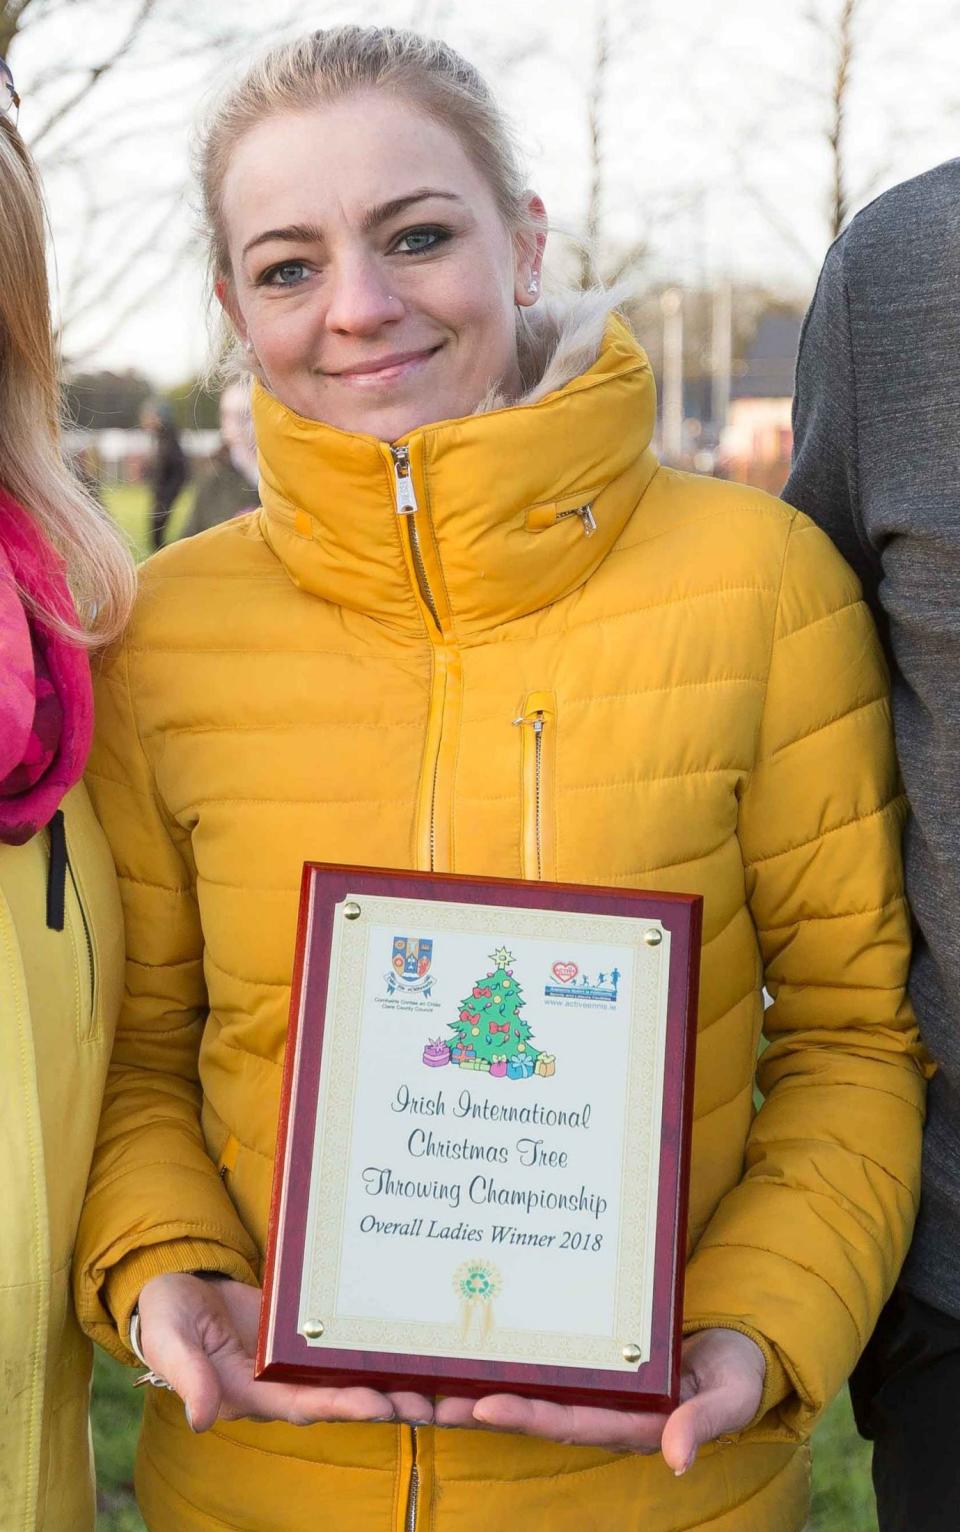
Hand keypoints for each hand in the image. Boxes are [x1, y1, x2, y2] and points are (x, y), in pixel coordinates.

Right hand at [136, 1273, 433, 1432]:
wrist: (175, 1287)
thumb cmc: (167, 1320)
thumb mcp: (172, 1345)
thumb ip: (190, 1378)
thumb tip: (204, 1419)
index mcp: (253, 1392)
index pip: (306, 1405)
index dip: (343, 1406)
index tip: (381, 1405)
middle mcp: (283, 1382)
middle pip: (342, 1397)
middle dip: (386, 1403)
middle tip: (434, 1405)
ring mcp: (297, 1357)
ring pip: (351, 1373)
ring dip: (392, 1380)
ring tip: (440, 1385)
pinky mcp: (306, 1330)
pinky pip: (344, 1341)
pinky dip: (374, 1345)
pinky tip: (410, 1340)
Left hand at [434, 1328, 764, 1473]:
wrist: (734, 1346)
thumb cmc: (732, 1372)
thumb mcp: (729, 1394)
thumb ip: (703, 1421)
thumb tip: (678, 1457)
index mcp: (626, 1421)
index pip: (566, 1421)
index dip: (523, 1415)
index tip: (481, 1406)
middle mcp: (595, 1407)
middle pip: (524, 1409)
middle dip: (470, 1407)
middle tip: (416, 1399)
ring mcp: (584, 1384)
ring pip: (515, 1388)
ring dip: (463, 1386)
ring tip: (408, 1382)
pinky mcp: (579, 1359)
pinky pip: (528, 1361)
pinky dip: (488, 1359)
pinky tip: (450, 1347)